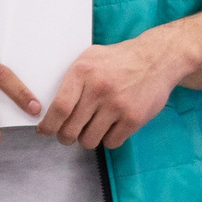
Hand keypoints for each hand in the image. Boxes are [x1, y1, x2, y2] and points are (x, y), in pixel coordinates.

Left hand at [39, 32, 190, 150]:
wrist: (157, 59)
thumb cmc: (119, 60)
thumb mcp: (90, 58)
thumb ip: (71, 79)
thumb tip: (48, 107)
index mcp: (83, 72)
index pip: (59, 108)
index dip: (49, 125)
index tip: (45, 131)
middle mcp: (99, 88)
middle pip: (71, 129)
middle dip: (65, 137)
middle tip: (67, 135)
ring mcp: (117, 105)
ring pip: (89, 140)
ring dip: (87, 139)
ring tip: (91, 128)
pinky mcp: (134, 118)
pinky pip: (111, 142)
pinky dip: (108, 139)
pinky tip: (111, 127)